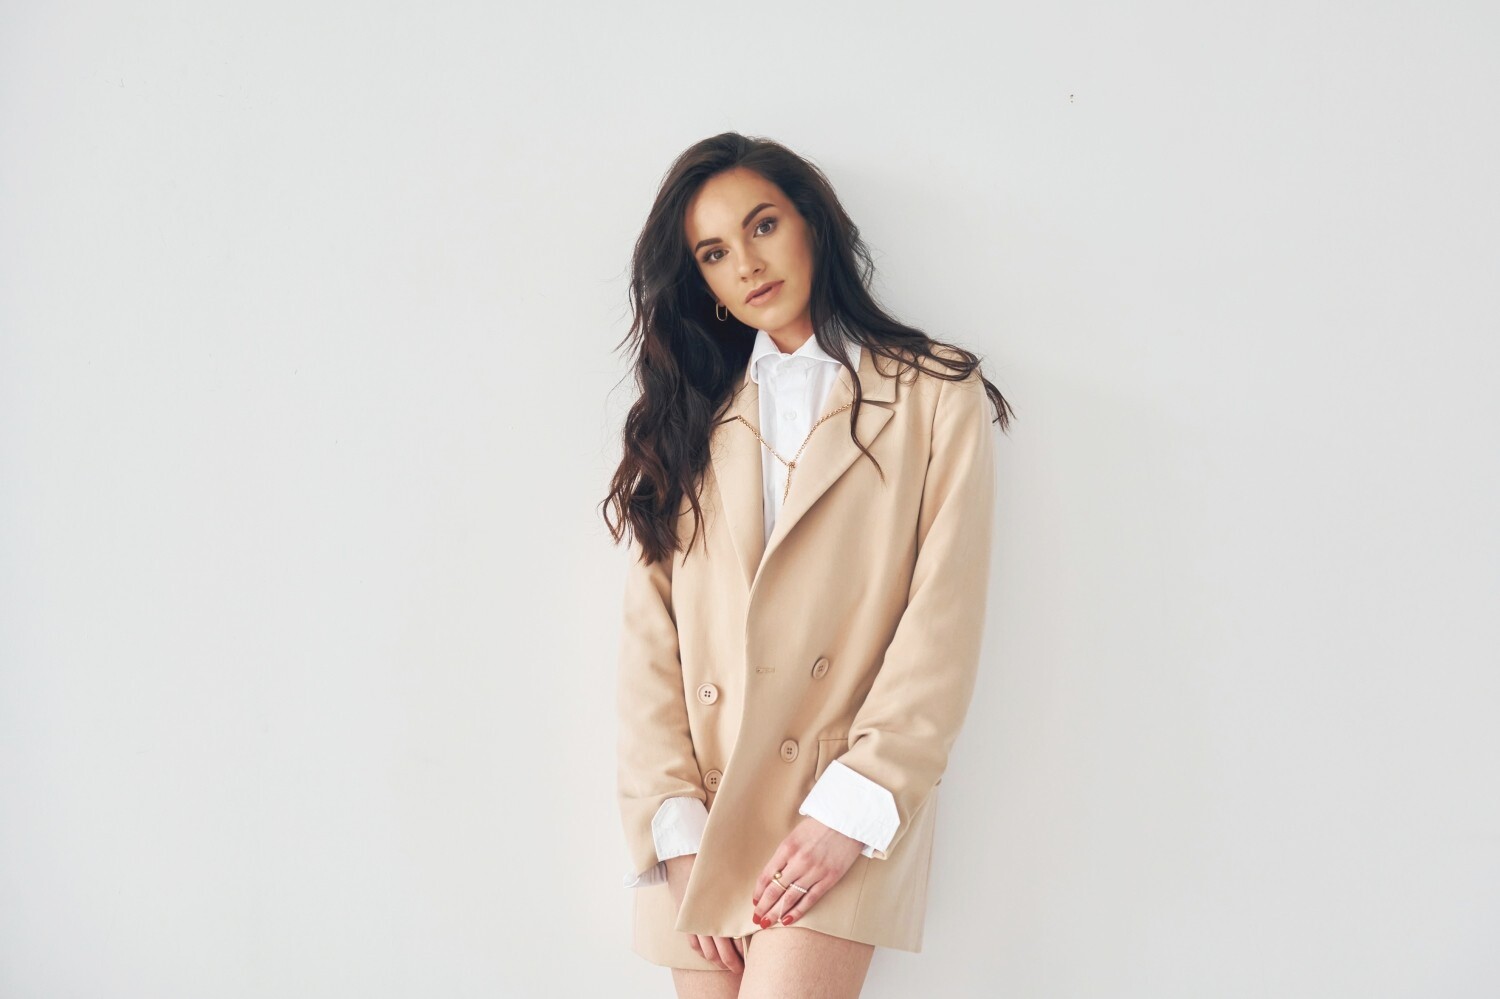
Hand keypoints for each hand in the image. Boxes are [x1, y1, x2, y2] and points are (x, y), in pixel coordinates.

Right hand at [664, 854, 744, 972]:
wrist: (687, 857)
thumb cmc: (713, 865)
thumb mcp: (733, 878)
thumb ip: (743, 895)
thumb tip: (759, 909)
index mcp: (725, 910)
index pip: (737, 939)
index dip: (744, 952)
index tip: (750, 959)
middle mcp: (711, 919)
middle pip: (723, 951)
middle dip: (733, 963)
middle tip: (740, 968)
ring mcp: (697, 922)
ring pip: (708, 952)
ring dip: (718, 961)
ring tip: (727, 965)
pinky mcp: (686, 920)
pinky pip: (693, 943)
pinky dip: (702, 952)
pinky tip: (709, 954)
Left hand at [751, 816, 864, 929]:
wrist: (848, 820)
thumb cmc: (820, 824)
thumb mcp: (795, 834)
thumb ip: (784, 854)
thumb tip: (773, 875)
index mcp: (787, 848)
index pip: (767, 875)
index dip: (758, 891)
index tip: (755, 901)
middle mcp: (798, 861)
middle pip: (775, 890)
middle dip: (763, 906)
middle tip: (756, 918)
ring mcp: (814, 871)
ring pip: (790, 898)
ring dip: (776, 913)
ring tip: (767, 923)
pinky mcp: (829, 878)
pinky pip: (810, 899)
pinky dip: (797, 911)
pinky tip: (787, 920)